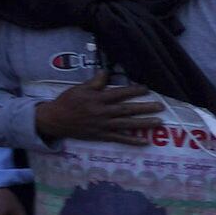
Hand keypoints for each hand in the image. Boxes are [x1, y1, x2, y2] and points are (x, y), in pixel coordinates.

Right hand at [34, 79, 165, 143]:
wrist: (55, 120)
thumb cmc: (67, 102)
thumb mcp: (79, 89)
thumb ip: (94, 82)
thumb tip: (105, 72)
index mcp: (97, 99)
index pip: (118, 94)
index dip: (133, 91)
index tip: (146, 89)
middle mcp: (102, 112)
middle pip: (126, 110)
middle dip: (144, 108)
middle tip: (161, 107)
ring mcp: (102, 126)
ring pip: (126, 124)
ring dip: (143, 124)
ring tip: (159, 122)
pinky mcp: (101, 136)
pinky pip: (119, 139)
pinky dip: (132, 141)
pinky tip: (145, 142)